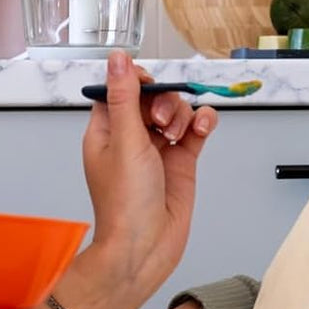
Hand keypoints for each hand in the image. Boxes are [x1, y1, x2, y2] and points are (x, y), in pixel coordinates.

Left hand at [80, 51, 217, 299]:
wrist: (145, 249)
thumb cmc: (124, 204)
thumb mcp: (124, 142)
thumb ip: (125, 97)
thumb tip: (117, 59)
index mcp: (106, 132)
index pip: (120, 90)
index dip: (136, 82)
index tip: (148, 86)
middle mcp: (131, 139)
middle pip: (153, 98)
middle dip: (164, 101)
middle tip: (163, 122)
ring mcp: (157, 150)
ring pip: (176, 112)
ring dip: (183, 114)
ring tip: (180, 136)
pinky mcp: (181, 163)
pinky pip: (195, 131)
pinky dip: (201, 125)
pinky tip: (202, 130)